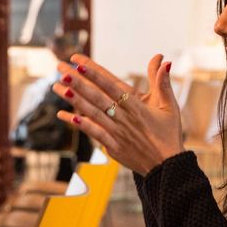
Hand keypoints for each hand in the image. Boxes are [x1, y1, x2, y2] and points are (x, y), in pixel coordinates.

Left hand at [53, 54, 185, 174]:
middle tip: (61, 69)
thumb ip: (163, 83)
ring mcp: (117, 133)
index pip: (111, 86)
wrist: (167, 166)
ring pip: (91, 113)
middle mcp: (124, 118)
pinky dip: (80, 124)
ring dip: (73, 99)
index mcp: (137, 107)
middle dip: (77, 82)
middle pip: (96, 96)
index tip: (80, 63)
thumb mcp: (169, 106)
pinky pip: (93, 133)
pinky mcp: (112, 146)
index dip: (95, 74)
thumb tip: (164, 60)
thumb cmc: (169, 134)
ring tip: (57, 87)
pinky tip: (65, 116)